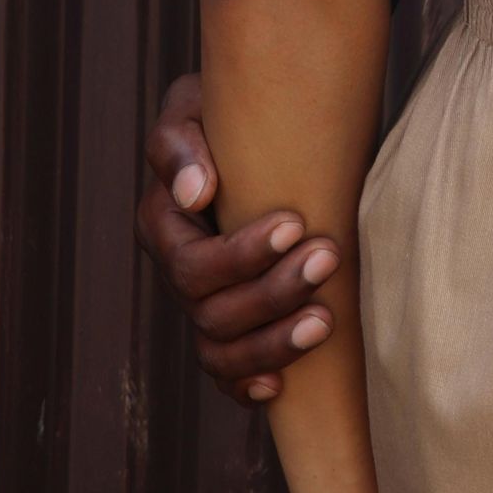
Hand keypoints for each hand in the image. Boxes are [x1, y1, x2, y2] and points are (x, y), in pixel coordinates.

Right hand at [135, 72, 341, 402]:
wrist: (251, 120)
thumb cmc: (222, 108)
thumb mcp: (195, 106)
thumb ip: (182, 142)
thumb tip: (196, 192)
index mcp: (163, 223)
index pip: (193, 265)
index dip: (242, 255)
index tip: (295, 222)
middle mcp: (178, 271)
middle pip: (212, 312)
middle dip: (273, 292)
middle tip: (329, 256)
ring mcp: (203, 301)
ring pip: (221, 350)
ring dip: (272, 343)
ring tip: (326, 320)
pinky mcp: (231, 320)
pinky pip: (227, 372)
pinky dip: (247, 385)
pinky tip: (280, 387)